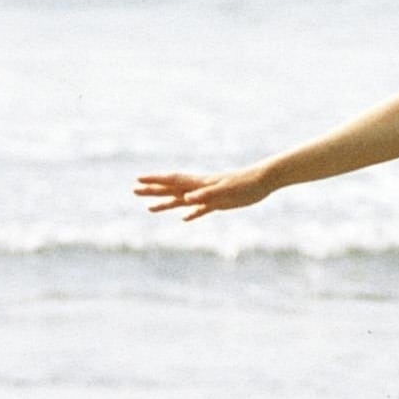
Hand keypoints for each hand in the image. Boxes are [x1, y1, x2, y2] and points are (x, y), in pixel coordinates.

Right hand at [134, 168, 270, 221]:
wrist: (264, 180)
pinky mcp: (219, 203)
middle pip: (171, 189)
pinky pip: (199, 210)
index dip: (155, 181)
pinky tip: (184, 219)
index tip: (138, 180)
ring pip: (181, 200)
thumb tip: (186, 200)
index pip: (172, 181)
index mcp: (199, 184)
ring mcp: (208, 196)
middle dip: (152, 191)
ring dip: (165, 203)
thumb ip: (206, 195)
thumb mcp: (225, 191)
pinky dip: (190, 214)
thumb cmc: (246, 184)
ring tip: (149, 209)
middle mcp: (200, 189)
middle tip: (134, 190)